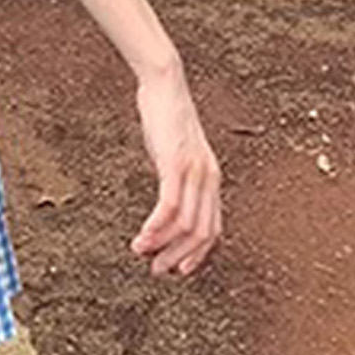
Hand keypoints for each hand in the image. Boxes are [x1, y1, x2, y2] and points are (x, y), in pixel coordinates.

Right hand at [130, 64, 221, 277]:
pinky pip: (170, 205)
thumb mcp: (175, 150)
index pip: (213, 228)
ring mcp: (194, 172)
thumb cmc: (166, 115)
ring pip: (187, 224)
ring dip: (164, 244)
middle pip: (203, 233)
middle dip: (180, 256)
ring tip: (142, 253)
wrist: (166, 84)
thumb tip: (168, 194)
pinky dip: (156, 226)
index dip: (197, 253)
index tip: (176, 267)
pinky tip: (142, 236)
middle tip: (158, 270)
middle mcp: (209, 179)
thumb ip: (177, 173)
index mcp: (211, 178)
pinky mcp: (176, 164)